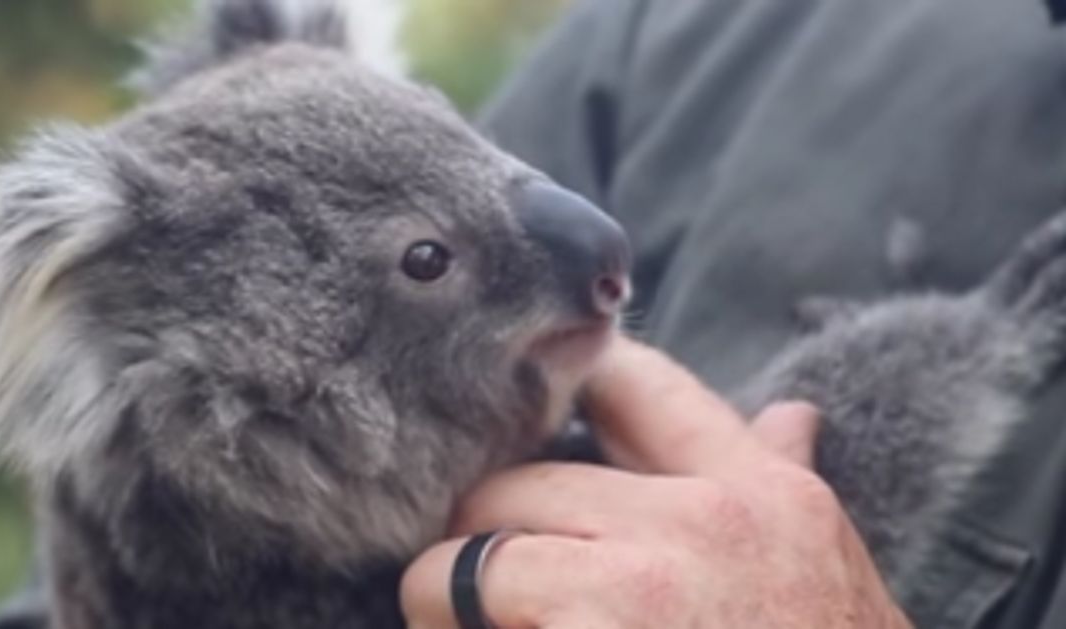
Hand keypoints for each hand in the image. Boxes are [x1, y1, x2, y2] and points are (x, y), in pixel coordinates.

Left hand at [401, 337, 911, 627]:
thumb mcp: (821, 562)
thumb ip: (781, 476)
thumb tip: (790, 414)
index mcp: (757, 491)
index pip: (636, 383)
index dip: (561, 382)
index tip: (525, 403)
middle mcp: (692, 527)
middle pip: (520, 482)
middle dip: (484, 525)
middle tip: (478, 561)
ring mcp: (631, 597)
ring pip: (469, 558)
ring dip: (446, 593)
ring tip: (455, 617)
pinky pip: (472, 624)